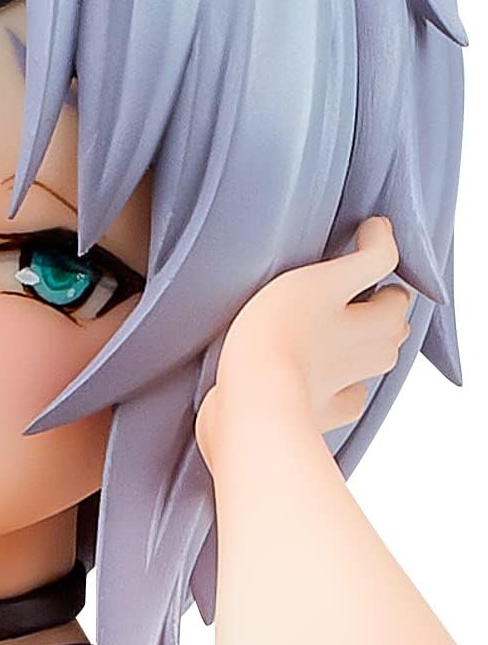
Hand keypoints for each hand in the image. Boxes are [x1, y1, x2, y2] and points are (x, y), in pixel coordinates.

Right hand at [196, 217, 411, 467]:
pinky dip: (342, 386)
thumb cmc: (278, 336)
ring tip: (343, 329)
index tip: (368, 233)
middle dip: (383, 310)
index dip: (381, 253)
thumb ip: (363, 259)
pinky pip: (343, 398)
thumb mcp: (321, 281)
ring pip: (369, 363)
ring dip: (365, 346)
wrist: (252, 404)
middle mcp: (360, 354)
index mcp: (365, 320)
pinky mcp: (317, 414)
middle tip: (360, 292)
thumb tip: (384, 230)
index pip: (391, 285)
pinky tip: (324, 376)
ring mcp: (339, 386)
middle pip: (390, 329)